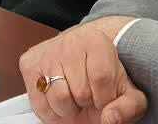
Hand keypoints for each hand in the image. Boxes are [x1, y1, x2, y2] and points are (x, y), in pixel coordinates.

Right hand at [19, 17, 146, 123]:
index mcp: (97, 42)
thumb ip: (128, 107)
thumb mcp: (127, 93)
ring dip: (69, 108)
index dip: (104, 97)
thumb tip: (109, 119)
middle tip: (88, 96)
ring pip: (58, 98)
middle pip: (80, 91)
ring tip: (74, 97)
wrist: (81, 61)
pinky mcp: (29, 64)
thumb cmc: (104, 79)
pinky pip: (39, 103)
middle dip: (87, 103)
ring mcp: (47, 52)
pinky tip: (60, 100)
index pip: (102, 79)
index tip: (104, 96)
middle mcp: (69, 42)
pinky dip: (51, 111)